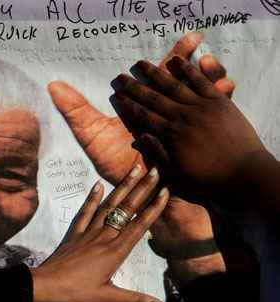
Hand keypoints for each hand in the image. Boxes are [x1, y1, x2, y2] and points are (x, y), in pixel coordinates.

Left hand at [31, 165, 168, 301]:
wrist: (45, 286)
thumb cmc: (76, 293)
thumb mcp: (107, 300)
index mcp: (115, 251)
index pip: (140, 226)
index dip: (154, 208)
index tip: (165, 190)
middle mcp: (104, 236)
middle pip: (126, 209)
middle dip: (142, 188)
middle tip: (155, 169)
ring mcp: (88, 232)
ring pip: (108, 205)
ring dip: (122, 186)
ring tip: (133, 169)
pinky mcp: (74, 234)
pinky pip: (84, 212)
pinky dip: (91, 198)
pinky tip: (98, 184)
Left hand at [47, 32, 233, 184]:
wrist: (138, 197)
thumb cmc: (114, 165)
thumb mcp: (93, 135)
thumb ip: (78, 110)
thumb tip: (53, 85)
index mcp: (145, 105)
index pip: (160, 75)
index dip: (172, 55)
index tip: (182, 37)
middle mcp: (165, 111)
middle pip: (183, 78)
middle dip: (192, 60)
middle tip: (197, 41)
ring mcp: (183, 125)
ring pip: (201, 93)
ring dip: (209, 76)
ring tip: (211, 64)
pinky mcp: (197, 139)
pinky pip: (211, 116)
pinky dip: (221, 99)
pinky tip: (227, 87)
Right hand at [110, 57, 265, 193]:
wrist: (246, 174)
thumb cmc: (210, 179)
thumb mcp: (177, 175)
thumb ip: (158, 154)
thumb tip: (141, 136)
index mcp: (172, 135)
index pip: (144, 116)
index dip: (129, 106)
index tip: (117, 96)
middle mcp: (183, 117)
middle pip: (154, 98)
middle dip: (135, 87)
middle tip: (121, 77)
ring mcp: (201, 107)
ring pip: (173, 86)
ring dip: (155, 73)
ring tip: (141, 64)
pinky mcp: (219, 102)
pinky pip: (201, 81)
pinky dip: (189, 70)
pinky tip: (177, 61)